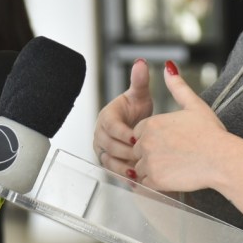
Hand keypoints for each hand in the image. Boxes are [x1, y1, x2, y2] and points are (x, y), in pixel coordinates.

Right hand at [94, 59, 152, 179]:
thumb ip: (139, 81)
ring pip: (109, 161)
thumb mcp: (139, 95)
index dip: (123, 132)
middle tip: (142, 156)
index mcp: (106, 117)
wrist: (135, 124)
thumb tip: (141, 62)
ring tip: (138, 171)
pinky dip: (124, 177)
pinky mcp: (108, 162)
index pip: (110, 126)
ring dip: (123, 167)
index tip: (137, 136)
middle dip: (125, 151)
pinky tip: (137, 180)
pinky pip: (112, 171)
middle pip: (109, 146)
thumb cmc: (137, 109)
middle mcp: (100, 134)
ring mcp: (103, 149)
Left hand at [131, 61, 227, 192]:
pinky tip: (173, 177)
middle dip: (153, 154)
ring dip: (153, 169)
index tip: (174, 141)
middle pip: (139, 150)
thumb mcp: (195, 105)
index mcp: (151, 123)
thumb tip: (168, 67)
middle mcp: (145, 141)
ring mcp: (149, 162)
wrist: (222, 160)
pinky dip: (156, 182)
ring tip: (176, 166)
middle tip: (177, 155)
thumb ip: (177, 87)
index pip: (141, 132)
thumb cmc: (211, 133)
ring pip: (141, 167)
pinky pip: (145, 183)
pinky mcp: (154, 180)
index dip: (157, 138)